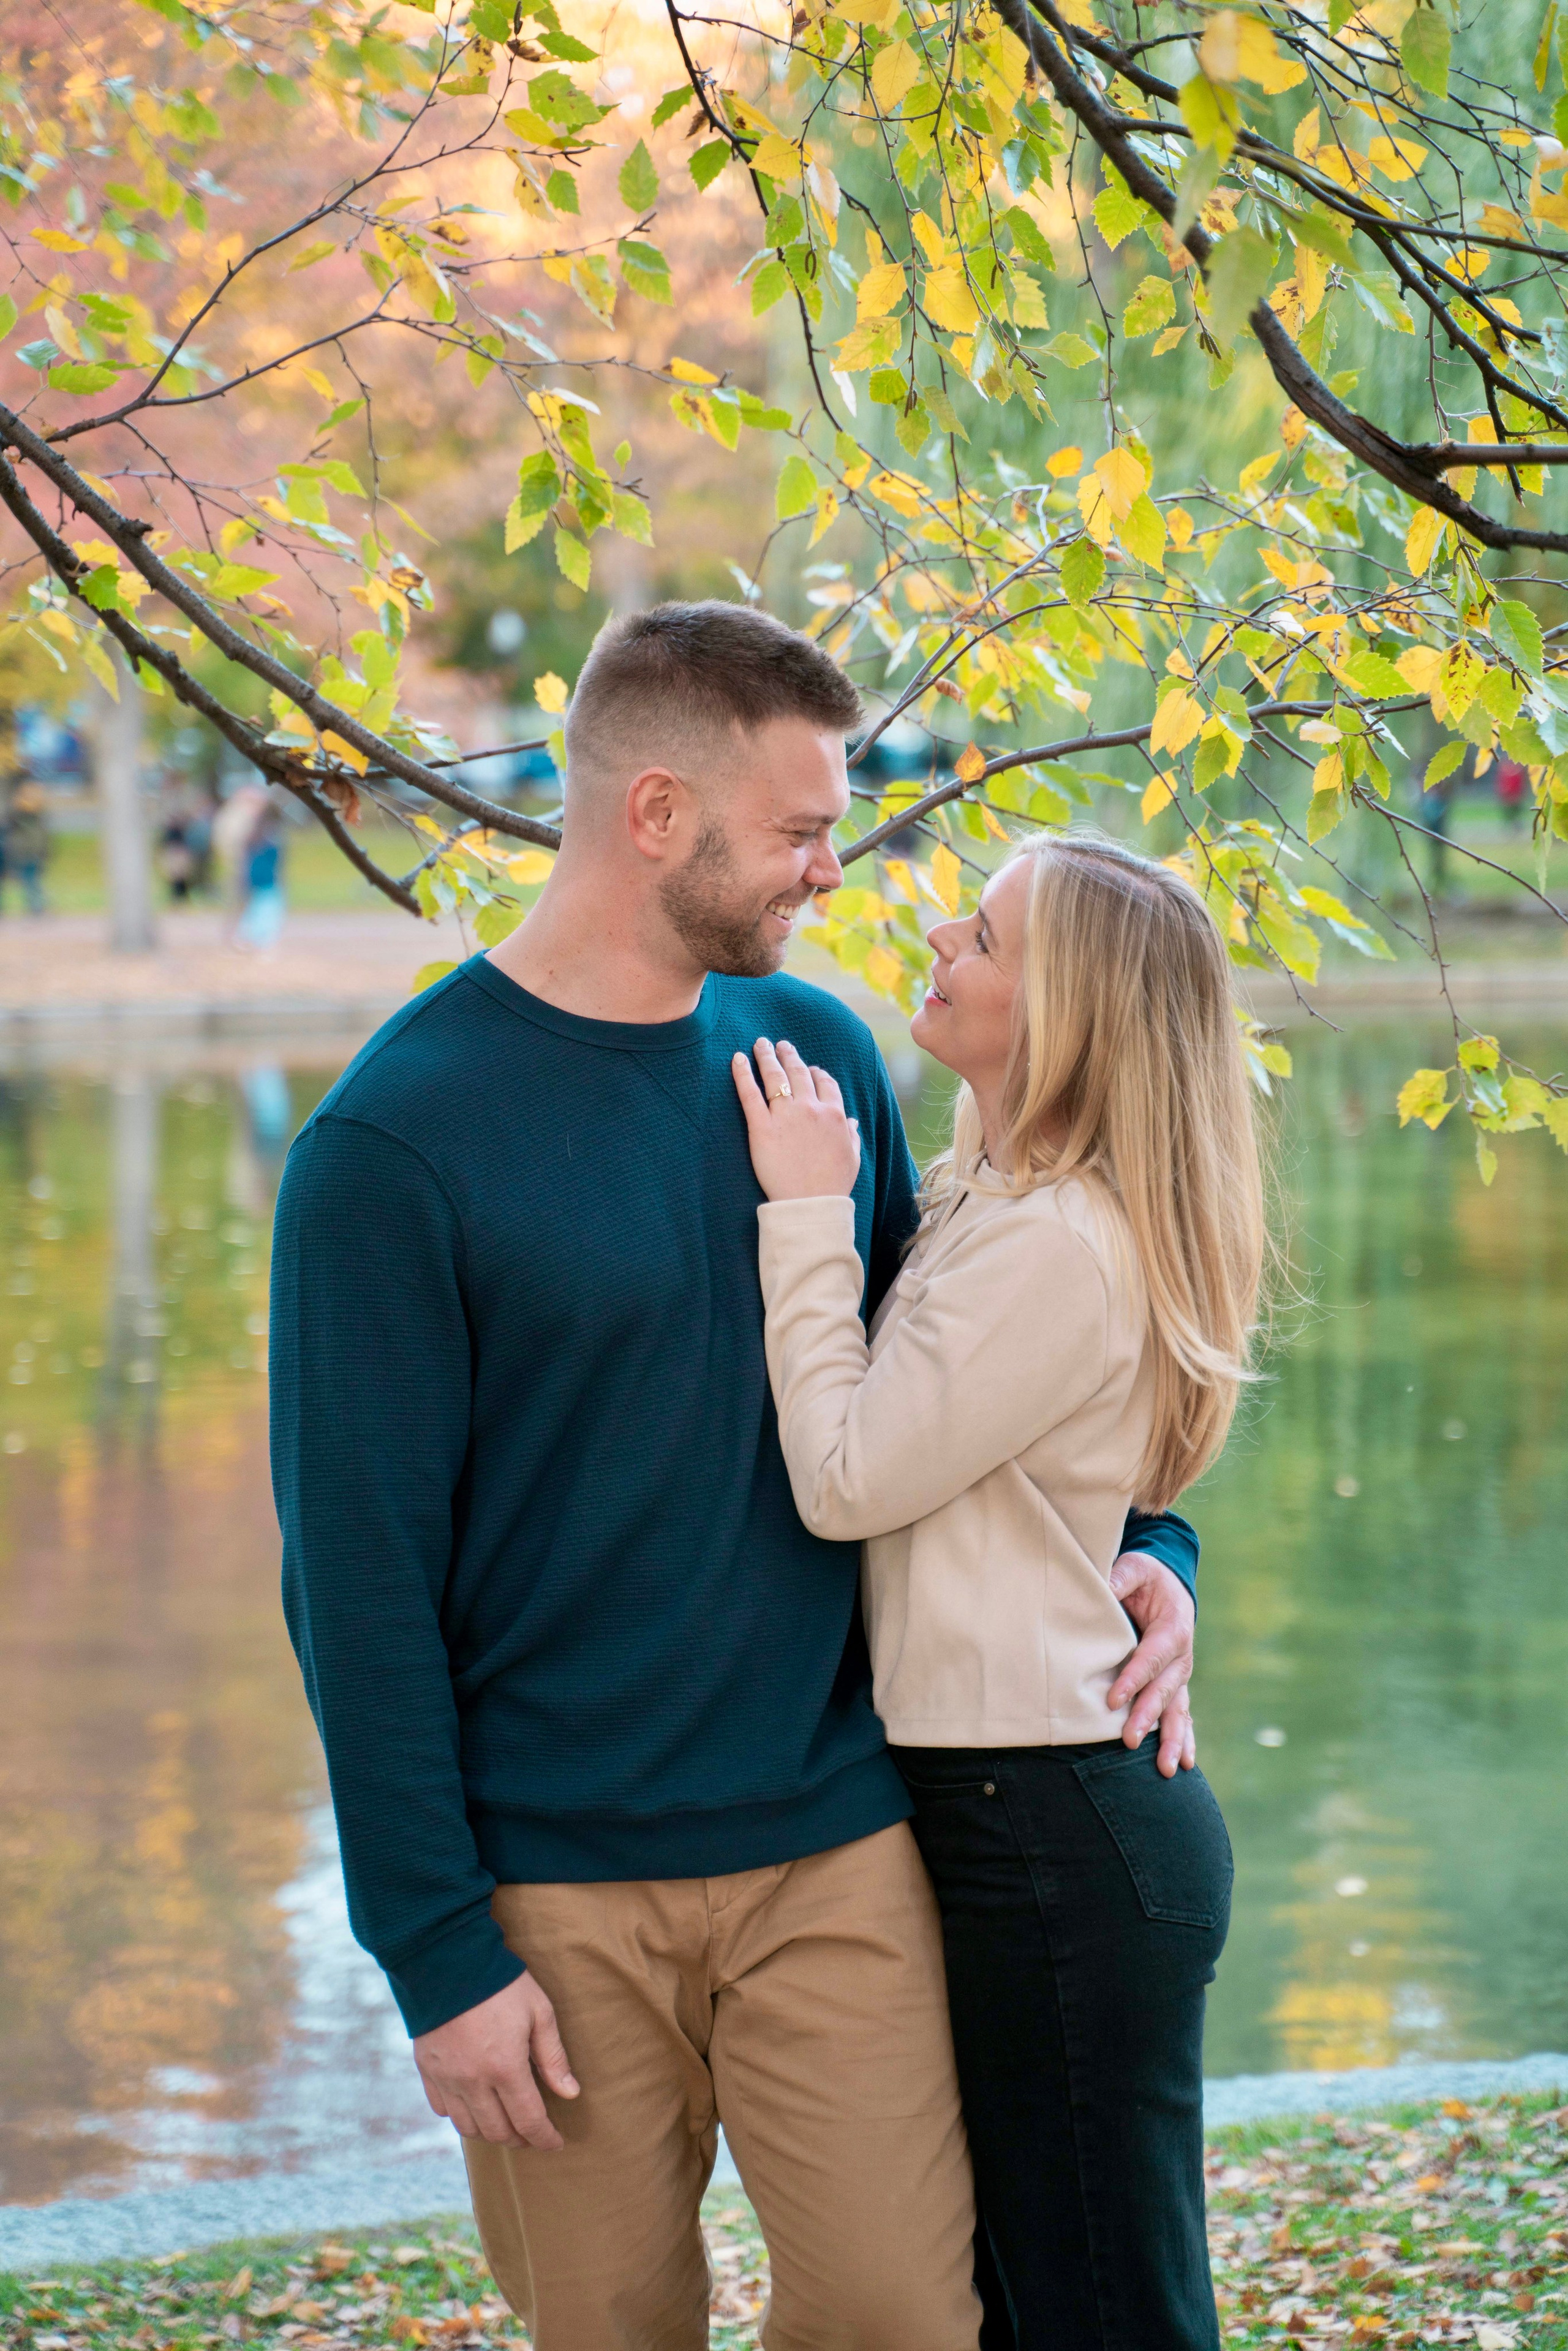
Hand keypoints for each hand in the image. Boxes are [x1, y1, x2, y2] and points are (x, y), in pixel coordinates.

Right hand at [413, 1972, 578, 2150]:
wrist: (447, 1959)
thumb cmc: (501, 1983)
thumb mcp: (539, 2012)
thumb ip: (553, 2057)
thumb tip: (570, 2093)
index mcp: (505, 2068)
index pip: (529, 2121)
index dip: (545, 2138)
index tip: (555, 2143)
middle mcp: (473, 2082)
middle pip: (498, 2132)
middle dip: (520, 2138)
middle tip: (533, 2132)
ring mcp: (447, 2079)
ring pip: (469, 2128)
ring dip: (490, 2132)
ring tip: (506, 2123)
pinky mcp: (427, 2070)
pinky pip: (442, 2110)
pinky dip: (460, 2115)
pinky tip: (474, 2104)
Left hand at [732, 1038, 860, 1200]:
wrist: (810, 1203)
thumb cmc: (832, 1185)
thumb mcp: (853, 1158)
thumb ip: (851, 1136)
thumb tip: (852, 1121)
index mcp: (834, 1114)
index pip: (825, 1082)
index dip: (816, 1072)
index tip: (809, 1068)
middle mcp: (811, 1108)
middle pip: (799, 1072)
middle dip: (789, 1055)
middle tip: (780, 1045)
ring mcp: (785, 1116)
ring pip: (775, 1076)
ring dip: (767, 1056)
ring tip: (761, 1045)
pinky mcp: (761, 1127)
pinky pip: (750, 1094)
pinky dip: (743, 1073)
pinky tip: (738, 1059)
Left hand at [1107, 1552, 1196, 1779]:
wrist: (1169, 1584)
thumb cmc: (1146, 1576)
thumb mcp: (1134, 1567)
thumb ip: (1120, 1578)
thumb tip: (1103, 1588)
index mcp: (1173, 1625)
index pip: (1152, 1656)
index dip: (1134, 1678)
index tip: (1113, 1700)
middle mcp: (1182, 1654)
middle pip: (1164, 1689)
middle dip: (1147, 1715)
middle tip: (1128, 1740)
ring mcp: (1180, 1673)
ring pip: (1177, 1709)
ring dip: (1171, 1739)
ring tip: (1166, 1769)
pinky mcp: (1175, 1684)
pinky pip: (1182, 1714)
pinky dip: (1184, 1738)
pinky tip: (1184, 1763)